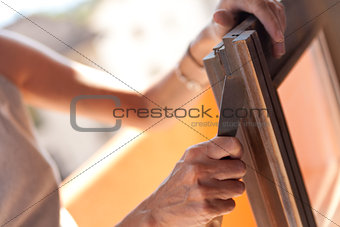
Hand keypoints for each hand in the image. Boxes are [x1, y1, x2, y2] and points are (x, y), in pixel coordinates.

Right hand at [118, 137, 245, 225]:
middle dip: (235, 175)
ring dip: (230, 192)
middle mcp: (200, 168)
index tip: (235, 157)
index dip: (237, 152)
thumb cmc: (178, 185)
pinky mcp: (208, 208)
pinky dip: (223, 206)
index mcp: (196, 153)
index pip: (231, 144)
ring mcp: (204, 189)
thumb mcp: (188, 161)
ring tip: (214, 191)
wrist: (159, 211)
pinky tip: (209, 203)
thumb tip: (235, 148)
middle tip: (222, 179)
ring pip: (239, 187)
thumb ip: (209, 153)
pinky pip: (231, 204)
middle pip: (240, 167)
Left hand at [191, 0, 285, 63]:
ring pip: (278, 11)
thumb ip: (220, 22)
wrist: (221, 25)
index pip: (260, 7)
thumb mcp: (217, 25)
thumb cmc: (219, 26)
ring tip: (278, 50)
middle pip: (272, 10)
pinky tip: (277, 42)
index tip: (277, 38)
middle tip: (278, 51)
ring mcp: (262, 0)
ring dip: (281, 31)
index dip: (270, 22)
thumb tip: (218, 16)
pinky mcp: (267, 5)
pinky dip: (279, 27)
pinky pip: (277, 13)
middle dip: (278, 31)